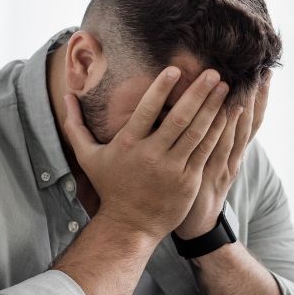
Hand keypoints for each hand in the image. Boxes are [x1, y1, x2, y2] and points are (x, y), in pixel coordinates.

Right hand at [62, 67, 230, 242]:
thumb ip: (75, 125)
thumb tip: (65, 95)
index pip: (146, 111)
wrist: (130, 225)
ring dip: (212, 108)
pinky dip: (217, 131)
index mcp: (128, 145)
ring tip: (225, 88)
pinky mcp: (188, 180)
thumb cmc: (111, 187)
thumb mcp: (87, 157)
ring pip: (196, 133)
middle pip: (179, 119)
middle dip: (197, 93)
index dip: (160, 89)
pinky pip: (205, 151)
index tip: (174, 69)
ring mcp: (172, 169)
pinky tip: (227, 114)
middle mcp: (151, 156)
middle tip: (213, 72)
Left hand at [173, 69, 272, 239]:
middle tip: (260, 71)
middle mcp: (233, 159)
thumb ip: (211, 141)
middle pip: (248, 123)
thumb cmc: (196, 193)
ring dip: (242, 107)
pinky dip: (224, 128)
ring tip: (246, 82)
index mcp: (233, 155)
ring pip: (236, 133)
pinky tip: (226, 109)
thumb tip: (213, 115)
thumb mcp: (208, 165)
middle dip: (255, 97)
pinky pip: (218, 147)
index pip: (251, 122)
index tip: (264, 75)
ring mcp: (222, 167)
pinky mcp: (208, 175)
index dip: (259, 100)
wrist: (194, 227)